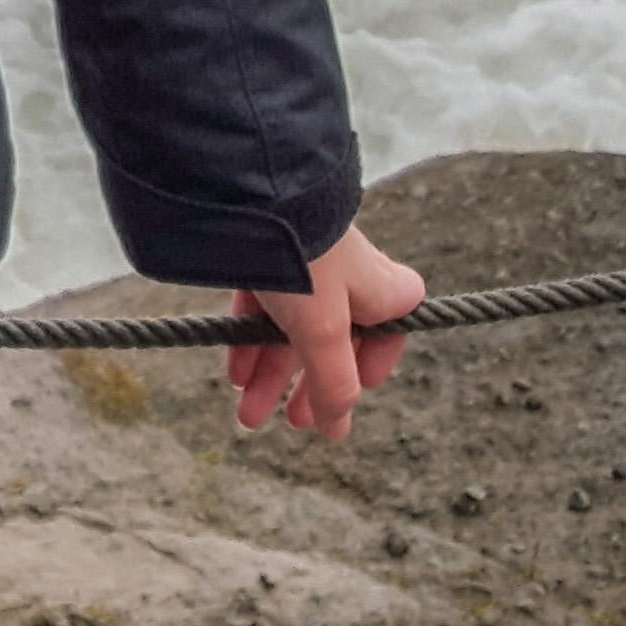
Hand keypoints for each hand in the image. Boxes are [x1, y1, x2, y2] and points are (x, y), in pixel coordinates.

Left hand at [227, 220, 423, 442]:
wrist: (256, 194)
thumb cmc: (308, 262)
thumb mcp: (324, 333)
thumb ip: (333, 385)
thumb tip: (337, 431)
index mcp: (382, 287)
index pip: (390, 333)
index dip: (371, 365)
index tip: (352, 390)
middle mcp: (349, 275)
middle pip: (333, 342)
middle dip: (307, 386)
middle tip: (291, 422)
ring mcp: (309, 265)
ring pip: (292, 329)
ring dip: (271, 374)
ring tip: (247, 415)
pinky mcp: (270, 255)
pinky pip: (264, 306)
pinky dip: (250, 341)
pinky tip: (235, 373)